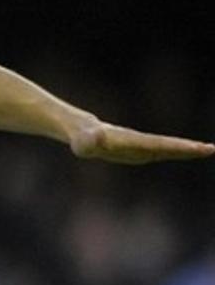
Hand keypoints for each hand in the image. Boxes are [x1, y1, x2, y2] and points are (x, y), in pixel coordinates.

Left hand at [69, 120, 214, 163]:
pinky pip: (161, 151)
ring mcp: (141, 147)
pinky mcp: (138, 150)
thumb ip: (90, 140)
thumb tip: (97, 135)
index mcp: (132, 142)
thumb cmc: (82, 140)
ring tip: (208, 149)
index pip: (158, 145)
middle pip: (167, 146)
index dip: (177, 147)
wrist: (82, 131)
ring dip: (186, 150)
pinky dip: (176, 152)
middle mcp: (140, 143)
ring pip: (166, 148)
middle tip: (211, 149)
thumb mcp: (84, 143)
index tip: (197, 147)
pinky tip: (189, 152)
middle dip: (188, 148)